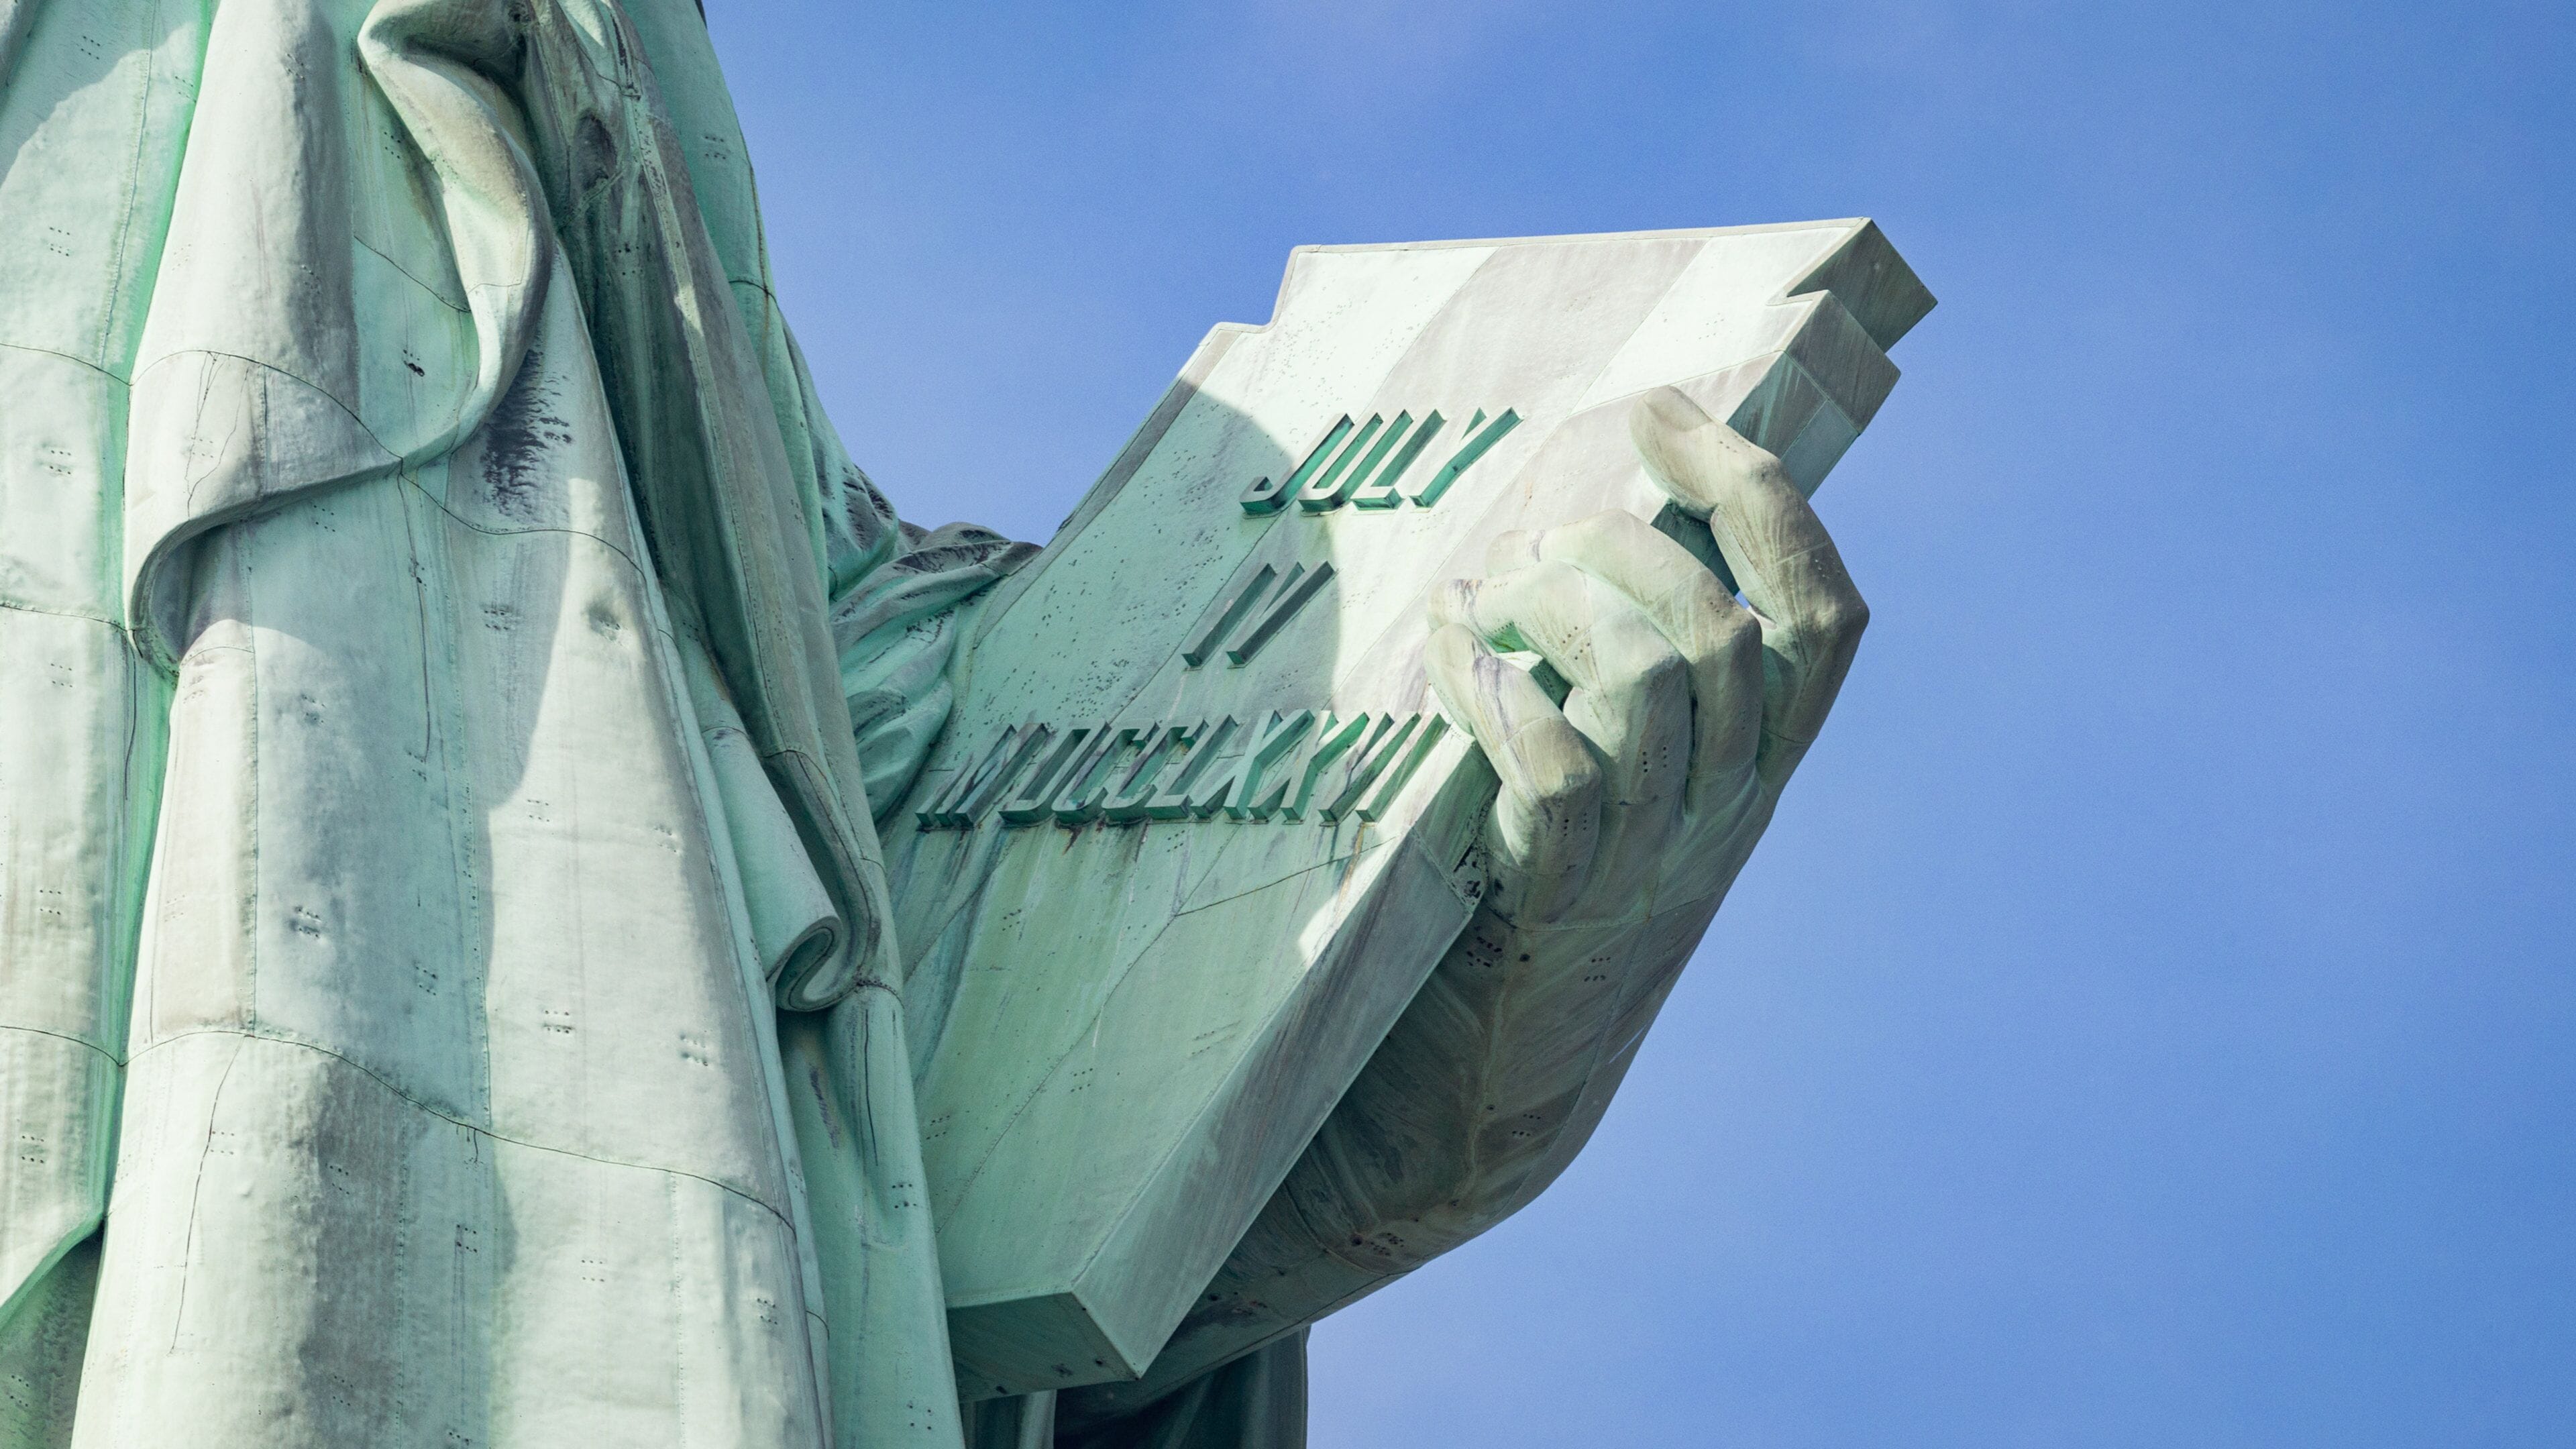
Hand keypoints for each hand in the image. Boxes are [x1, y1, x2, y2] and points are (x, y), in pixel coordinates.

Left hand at [1427, 384, 1867, 929]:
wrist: (1497, 1076)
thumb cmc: (1551, 881)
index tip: (1663, 415)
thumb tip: (1619, 500)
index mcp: (1761, 762)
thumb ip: (1652, 658)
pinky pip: (1557, 777)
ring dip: (1554, 605)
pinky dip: (1497, 693)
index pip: (1823, 621)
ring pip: (1646, 682)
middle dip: (1620, 546)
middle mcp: (1725, 808)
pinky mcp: (1554, 900)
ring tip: (1485, 598)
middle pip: (1723, 631)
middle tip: (1532, 541)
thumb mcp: (1636, 768)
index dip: (1757, 499)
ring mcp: (1644, 857)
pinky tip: (1451, 653)